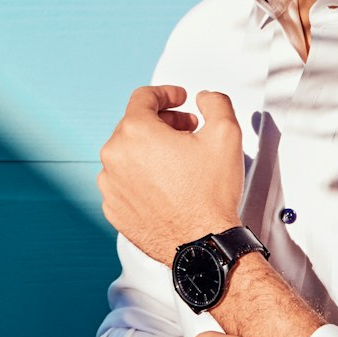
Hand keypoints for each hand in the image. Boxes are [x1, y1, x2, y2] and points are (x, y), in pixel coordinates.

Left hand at [98, 84, 244, 263]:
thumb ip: (215, 102)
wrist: (202, 243)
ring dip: (151, 149)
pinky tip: (166, 183)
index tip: (178, 99)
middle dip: (163, 122)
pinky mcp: (113, 209)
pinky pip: (124, 181)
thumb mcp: (226, 133)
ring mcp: (111, 185)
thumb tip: (204, 99)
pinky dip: (142, 176)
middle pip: (135, 124)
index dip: (166, 93)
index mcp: (136, 132)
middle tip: (187, 130)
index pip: (144, 97)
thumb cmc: (210, 196)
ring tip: (178, 160)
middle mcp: (115, 157)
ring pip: (128, 153)